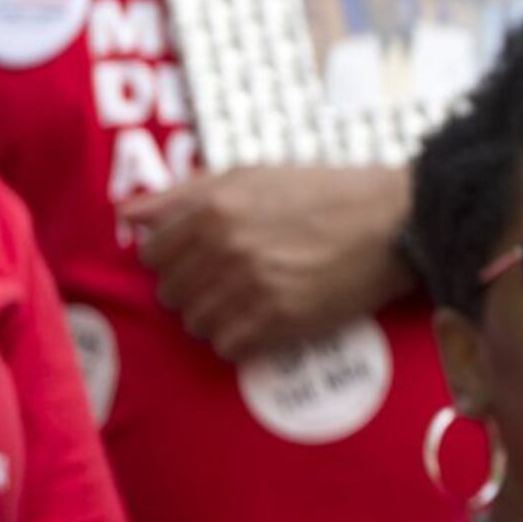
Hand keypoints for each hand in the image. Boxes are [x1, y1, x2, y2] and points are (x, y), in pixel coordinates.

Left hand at [125, 166, 413, 358]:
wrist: (396, 220)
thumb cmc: (325, 192)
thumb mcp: (250, 175)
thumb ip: (183, 194)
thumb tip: (126, 215)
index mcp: (214, 209)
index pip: (153, 254)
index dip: (172, 259)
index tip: (197, 260)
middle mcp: (226, 248)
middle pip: (172, 293)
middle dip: (193, 289)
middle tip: (227, 282)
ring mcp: (252, 286)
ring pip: (197, 323)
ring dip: (216, 316)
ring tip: (246, 303)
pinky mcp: (282, 320)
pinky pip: (230, 345)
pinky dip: (240, 339)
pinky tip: (262, 321)